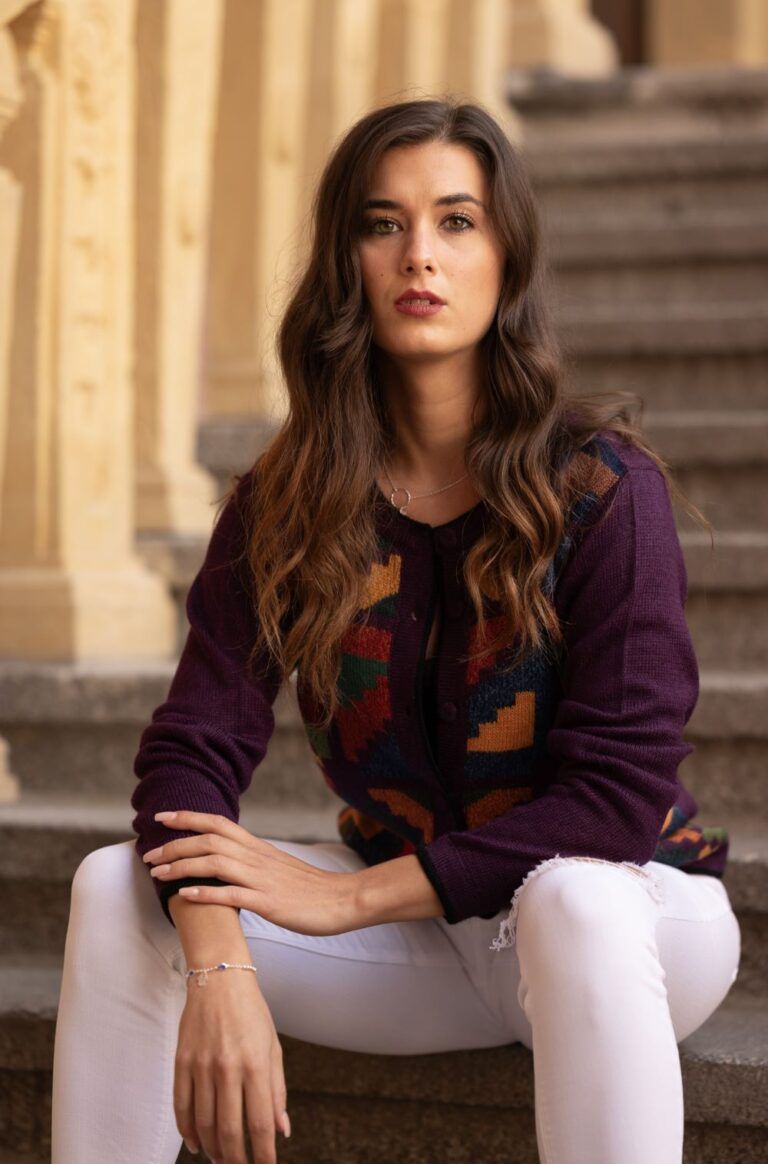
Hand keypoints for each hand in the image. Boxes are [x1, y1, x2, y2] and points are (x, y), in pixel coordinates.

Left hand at [143, 810, 360, 935]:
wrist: (342, 900)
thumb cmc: (309, 888)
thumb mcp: (277, 866)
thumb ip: (252, 861)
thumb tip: (226, 861)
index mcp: (257, 847)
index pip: (217, 822)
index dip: (187, 817)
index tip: (161, 817)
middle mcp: (256, 857)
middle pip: (209, 840)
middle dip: (174, 844)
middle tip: (148, 854)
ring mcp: (262, 879)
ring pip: (215, 863)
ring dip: (182, 866)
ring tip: (157, 873)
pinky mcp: (269, 902)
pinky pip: (233, 894)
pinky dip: (206, 892)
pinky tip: (185, 895)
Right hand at [175, 967, 289, 1163]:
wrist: (219, 978)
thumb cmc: (252, 1013)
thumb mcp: (273, 1047)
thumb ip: (277, 1091)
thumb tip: (282, 1130)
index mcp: (256, 1064)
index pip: (260, 1123)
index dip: (263, 1154)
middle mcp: (227, 1067)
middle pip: (228, 1130)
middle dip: (235, 1159)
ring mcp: (201, 1065)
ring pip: (203, 1123)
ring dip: (212, 1149)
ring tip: (220, 1159)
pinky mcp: (182, 1062)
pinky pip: (182, 1106)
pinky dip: (187, 1130)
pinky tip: (195, 1143)